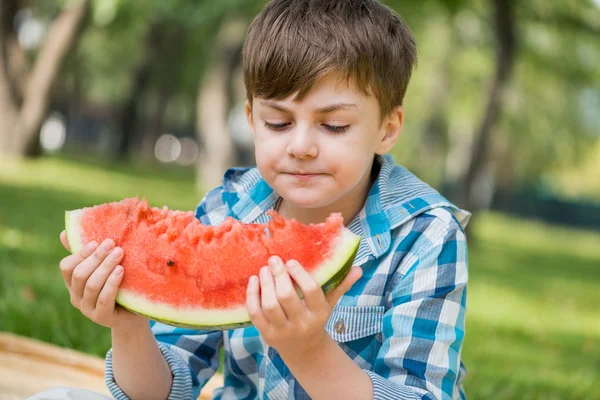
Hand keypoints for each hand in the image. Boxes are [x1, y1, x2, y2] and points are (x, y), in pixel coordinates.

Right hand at [59, 230, 147, 332]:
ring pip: (91, 285)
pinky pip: (104, 299)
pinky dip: (112, 283)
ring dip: (105, 266)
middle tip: (111, 243)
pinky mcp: (102, 317)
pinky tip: (120, 270)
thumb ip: (88, 253)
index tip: (96, 242)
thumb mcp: (104, 268)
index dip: (80, 253)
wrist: (133, 314)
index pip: (67, 267)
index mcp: (73, 283)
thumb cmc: (118, 286)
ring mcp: (87, 309)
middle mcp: (76, 297)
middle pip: (80, 274)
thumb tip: (64, 232)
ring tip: (119, 253)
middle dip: (96, 257)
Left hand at [246, 256, 361, 360]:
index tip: (290, 262)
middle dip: (278, 275)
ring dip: (265, 284)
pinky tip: (253, 281)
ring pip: (270, 305)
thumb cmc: (316, 318)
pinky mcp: (267, 335)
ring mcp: (283, 331)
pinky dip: (252, 296)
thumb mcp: (330, 304)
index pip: (311, 290)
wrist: (304, 350)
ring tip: (264, 269)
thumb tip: (358, 268)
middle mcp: (302, 324)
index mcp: (319, 314)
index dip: (299, 274)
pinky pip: (255, 314)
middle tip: (274, 260)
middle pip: (286, 296)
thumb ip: (341, 285)